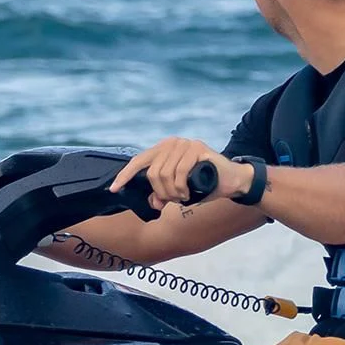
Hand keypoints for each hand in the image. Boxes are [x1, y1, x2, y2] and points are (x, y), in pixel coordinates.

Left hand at [111, 136, 225, 215]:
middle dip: (161, 192)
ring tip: (184, 195)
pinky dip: (182, 188)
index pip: (138, 161)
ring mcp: (184, 144)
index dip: (125, 176)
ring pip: (164, 175)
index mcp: (163, 149)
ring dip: (173, 193)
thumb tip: (153, 202)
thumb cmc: (204, 184)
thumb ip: (163, 195)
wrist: (231, 181)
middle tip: (174, 199)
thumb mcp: (178, 191)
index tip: (114, 188)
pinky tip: (189, 192)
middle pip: (152, 173)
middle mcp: (172, 143)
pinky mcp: (197, 148)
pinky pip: (180, 173)